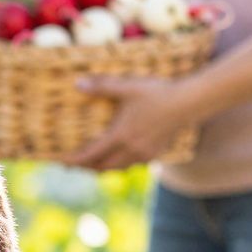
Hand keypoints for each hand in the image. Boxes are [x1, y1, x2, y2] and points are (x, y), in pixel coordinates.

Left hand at [66, 75, 203, 170]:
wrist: (189, 103)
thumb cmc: (157, 92)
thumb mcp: (128, 87)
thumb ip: (102, 86)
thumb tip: (77, 84)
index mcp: (120, 136)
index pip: (91, 155)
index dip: (75, 160)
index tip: (62, 162)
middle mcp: (130, 150)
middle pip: (102, 167)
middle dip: (87, 167)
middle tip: (75, 164)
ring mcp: (144, 154)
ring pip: (117, 167)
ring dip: (103, 167)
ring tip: (94, 163)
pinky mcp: (155, 154)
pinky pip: (132, 164)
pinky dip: (121, 163)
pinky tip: (120, 157)